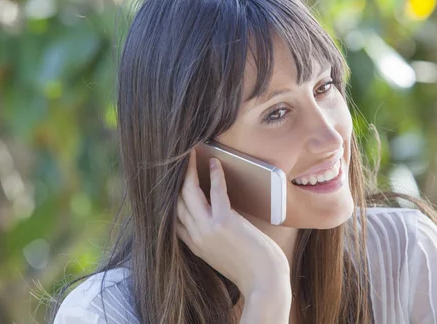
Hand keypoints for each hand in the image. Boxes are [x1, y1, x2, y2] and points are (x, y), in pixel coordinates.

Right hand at [176, 148, 290, 296]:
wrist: (265, 283)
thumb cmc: (251, 269)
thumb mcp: (222, 256)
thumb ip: (213, 239)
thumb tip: (215, 218)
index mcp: (195, 246)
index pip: (173, 218)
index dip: (171, 197)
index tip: (174, 181)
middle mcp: (196, 236)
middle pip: (176, 202)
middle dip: (175, 179)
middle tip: (179, 160)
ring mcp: (208, 229)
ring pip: (189, 193)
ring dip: (189, 170)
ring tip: (191, 153)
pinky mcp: (224, 222)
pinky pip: (215, 192)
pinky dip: (215, 175)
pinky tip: (215, 163)